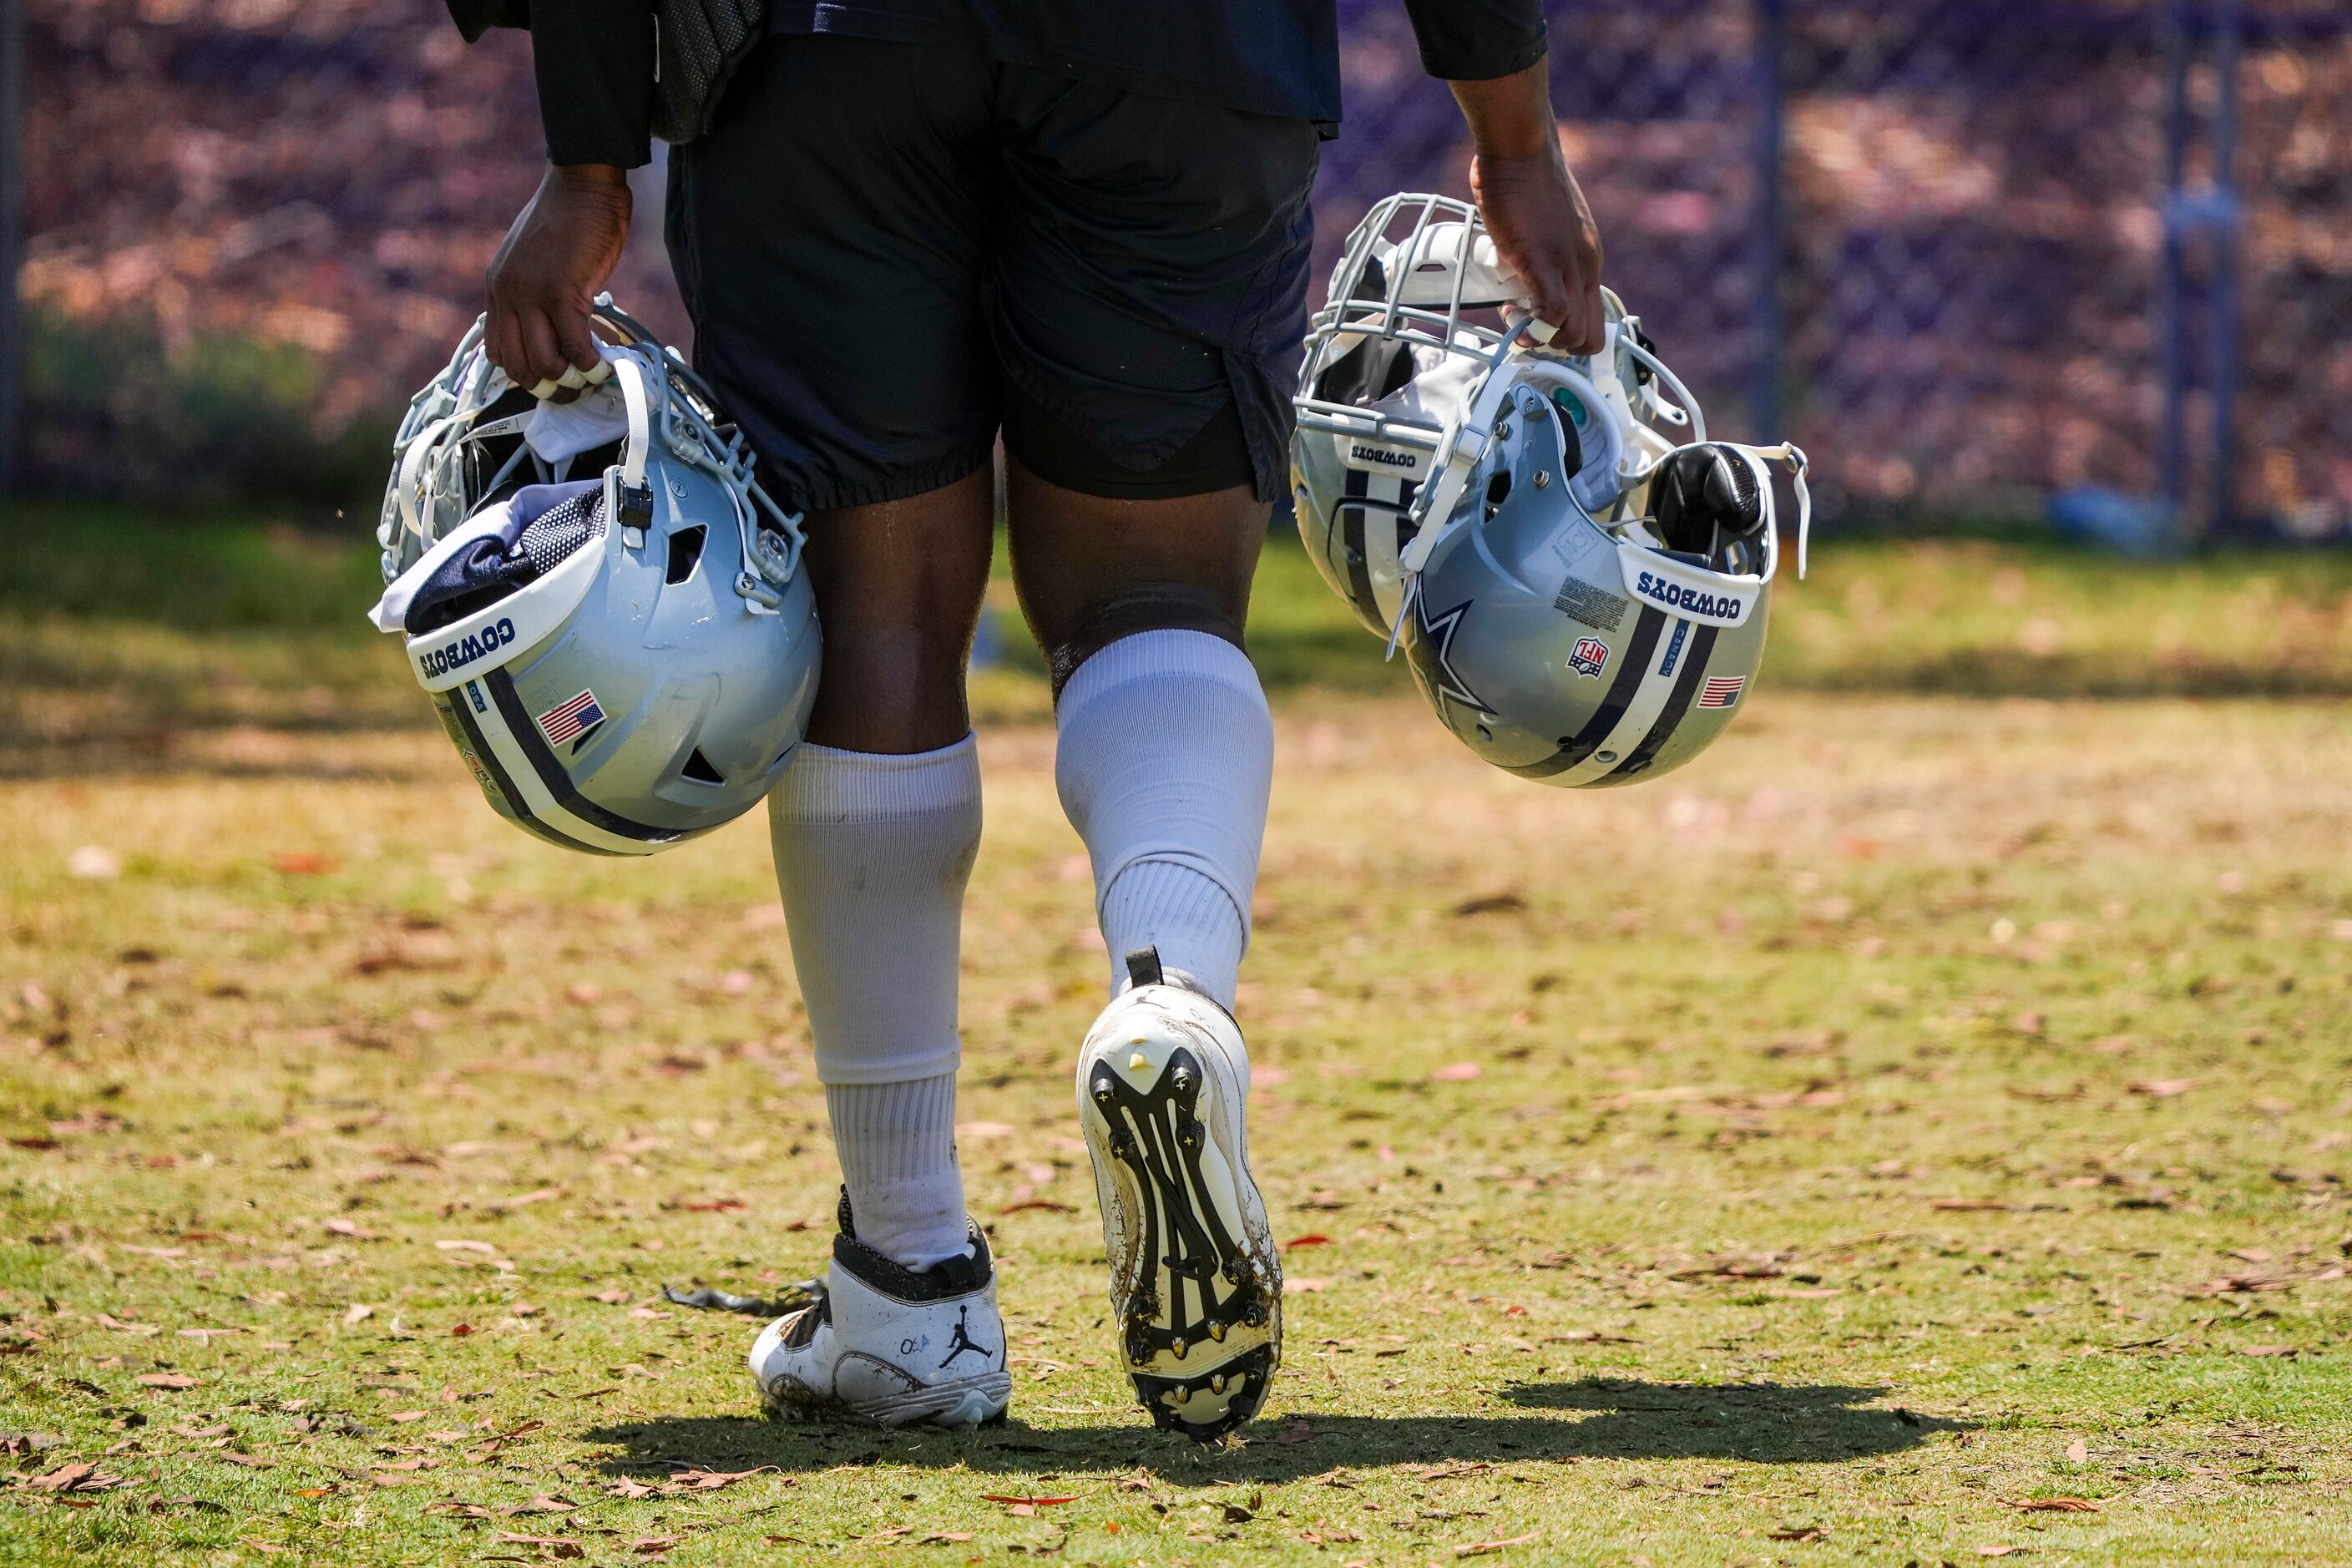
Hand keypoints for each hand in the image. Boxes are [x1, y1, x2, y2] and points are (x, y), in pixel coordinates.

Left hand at [485, 163, 631, 398]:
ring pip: (545, 363)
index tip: (551, 379)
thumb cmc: (568, 217)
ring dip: (571, 380)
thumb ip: (532, 290)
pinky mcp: (562, 293)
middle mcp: (507, 295)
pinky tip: (604, 362)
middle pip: (518, 366)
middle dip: (547, 388)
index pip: (497, 352)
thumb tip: (552, 325)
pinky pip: (575, 346)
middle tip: (573, 390)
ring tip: (590, 377)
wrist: (582, 183)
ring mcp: (532, 296)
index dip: (524, 374)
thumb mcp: (533, 257)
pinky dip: (591, 363)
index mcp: (497, 287)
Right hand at [1448, 58, 1606, 354]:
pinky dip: (1531, 325)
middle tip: (1526, 330)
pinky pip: (1550, 313)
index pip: (1594, 319)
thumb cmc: (1525, 177)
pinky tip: (1508, 310)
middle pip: (1590, 338)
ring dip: (1541, 340)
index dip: (1566, 335)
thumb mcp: (1546, 224)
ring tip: (1514, 317)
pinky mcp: (1543, 261)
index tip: (1537, 325)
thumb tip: (1521, 267)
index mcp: (1587, 258)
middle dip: (1556, 348)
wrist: (1522, 148)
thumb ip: (1542, 250)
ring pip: (1573, 334)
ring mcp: (1568, 265)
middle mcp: (1586, 265)